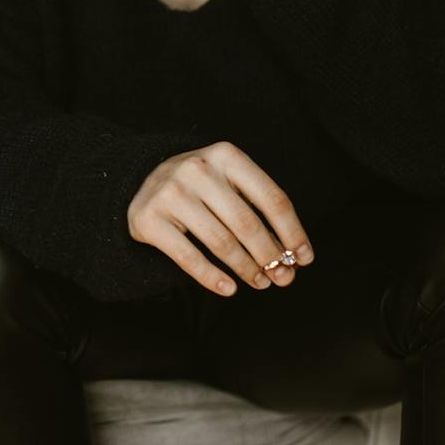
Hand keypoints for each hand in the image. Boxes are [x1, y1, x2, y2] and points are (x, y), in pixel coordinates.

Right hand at [127, 142, 314, 296]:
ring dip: (246, 269)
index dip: (293, 231)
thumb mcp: (228, 182)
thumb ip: (256, 209)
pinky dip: (212, 277)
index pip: (272, 198)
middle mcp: (198, 169)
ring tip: (261, 283)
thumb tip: (291, 255)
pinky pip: (188, 257)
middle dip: (271, 256)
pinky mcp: (149, 219)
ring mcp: (171, 193)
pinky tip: (229, 288)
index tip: (304, 258)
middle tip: (284, 278)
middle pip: (247, 223)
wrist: (140, 182)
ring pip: (221, 242)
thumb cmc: (200, 188)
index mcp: (226, 155)